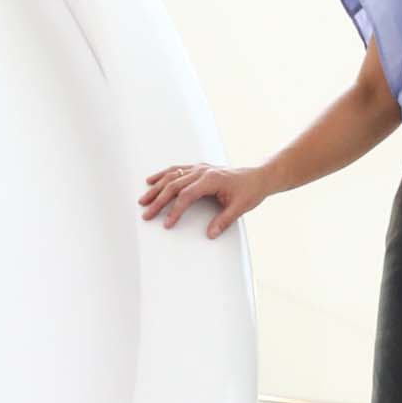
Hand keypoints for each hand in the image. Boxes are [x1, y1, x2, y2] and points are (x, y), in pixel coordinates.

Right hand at [137, 161, 266, 238]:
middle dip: (158, 201)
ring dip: (156, 188)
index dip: (175, 210)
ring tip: (143, 200)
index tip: (167, 224)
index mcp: (211, 180)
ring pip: (172, 176)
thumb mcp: (240, 208)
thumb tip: (211, 234)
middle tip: (147, 214)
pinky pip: (176, 170)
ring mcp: (199, 168)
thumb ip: (224, 221)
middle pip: (174, 185)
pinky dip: (163, 175)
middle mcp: (202, 171)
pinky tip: (152, 181)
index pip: (187, 196)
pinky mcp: (198, 169)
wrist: (258, 176)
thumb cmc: (250, 190)